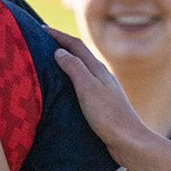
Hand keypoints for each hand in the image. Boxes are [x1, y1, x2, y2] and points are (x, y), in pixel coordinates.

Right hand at [50, 30, 152, 151]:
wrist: (129, 141)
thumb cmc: (108, 115)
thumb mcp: (87, 88)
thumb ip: (74, 67)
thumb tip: (59, 51)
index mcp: (98, 69)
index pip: (76, 45)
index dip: (58, 36)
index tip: (41, 29)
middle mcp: (102, 76)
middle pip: (79, 55)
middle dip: (62, 45)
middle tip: (43, 42)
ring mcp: (103, 90)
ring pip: (82, 70)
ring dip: (67, 62)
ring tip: (50, 63)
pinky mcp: (103, 104)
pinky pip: (83, 84)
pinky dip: (71, 80)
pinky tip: (66, 90)